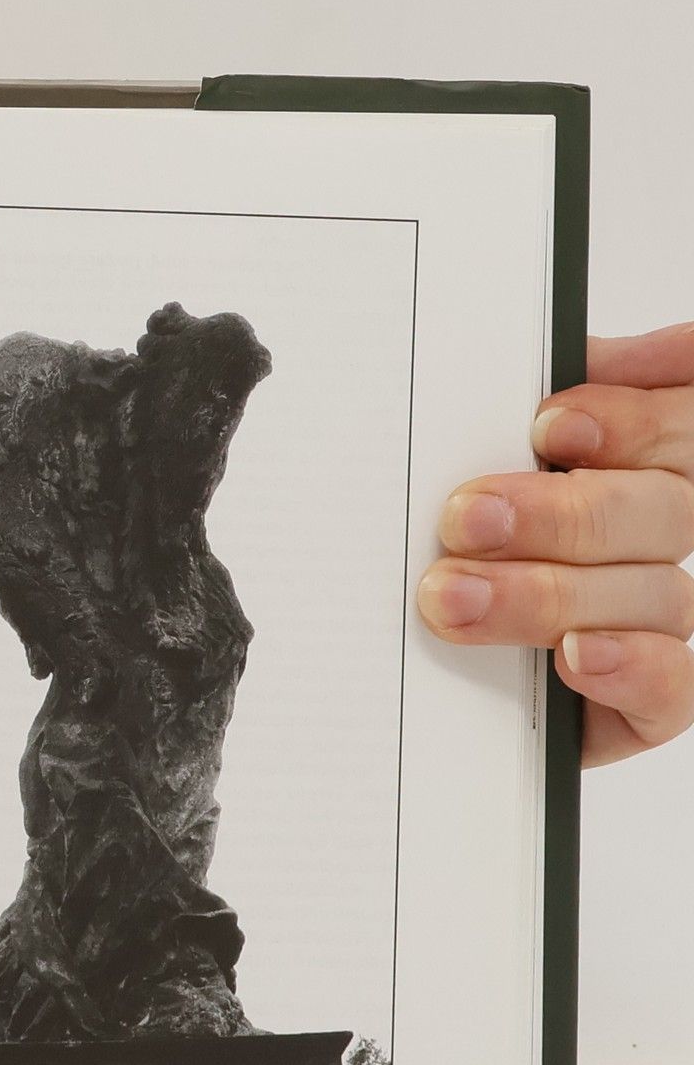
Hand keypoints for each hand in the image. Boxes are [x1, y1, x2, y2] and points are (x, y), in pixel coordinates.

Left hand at [419, 322, 693, 765]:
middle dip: (561, 512)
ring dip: (549, 593)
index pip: (678, 425)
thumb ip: (517, 401)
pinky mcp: (645, 703)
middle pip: (661, 509)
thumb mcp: (462, 460)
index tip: (548, 424)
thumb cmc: (440, 543)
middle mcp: (651, 538)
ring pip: (654, 594)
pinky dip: (628, 666)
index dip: (633, 420)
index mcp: (630, 464)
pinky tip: (574, 656)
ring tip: (453, 597)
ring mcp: (652, 621)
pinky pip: (673, 688)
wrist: (400, 670)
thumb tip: (568, 361)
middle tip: (465, 518)